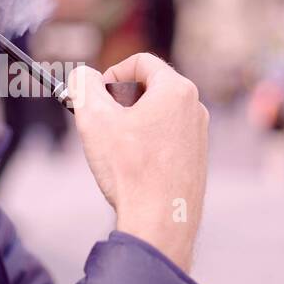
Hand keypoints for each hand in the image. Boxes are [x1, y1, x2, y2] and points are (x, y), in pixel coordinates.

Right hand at [68, 53, 208, 272]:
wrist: (160, 222)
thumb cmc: (129, 169)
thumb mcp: (94, 118)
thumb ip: (84, 86)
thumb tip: (83, 76)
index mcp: (176, 90)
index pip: (141, 62)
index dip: (112, 73)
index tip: (97, 96)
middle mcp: (195, 108)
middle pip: (150, 87)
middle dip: (120, 100)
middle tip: (100, 122)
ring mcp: (199, 135)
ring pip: (158, 115)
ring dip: (131, 124)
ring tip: (114, 149)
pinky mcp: (196, 160)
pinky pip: (167, 139)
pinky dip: (146, 144)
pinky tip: (132, 168)